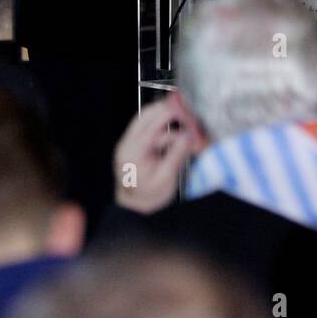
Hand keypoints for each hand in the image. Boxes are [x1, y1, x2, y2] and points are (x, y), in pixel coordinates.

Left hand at [113, 92, 206, 214]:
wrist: (133, 207)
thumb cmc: (148, 197)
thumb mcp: (165, 179)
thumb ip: (176, 156)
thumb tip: (189, 136)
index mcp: (133, 151)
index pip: (153, 125)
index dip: (173, 115)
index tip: (189, 114)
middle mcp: (128, 142)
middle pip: (147, 114)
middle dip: (169, 110)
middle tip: (188, 112)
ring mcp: (129, 141)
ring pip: (147, 118)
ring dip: (166, 117)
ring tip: (186, 123)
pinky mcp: (135, 143)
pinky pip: (149, 127)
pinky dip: (163, 126)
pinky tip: (177, 132)